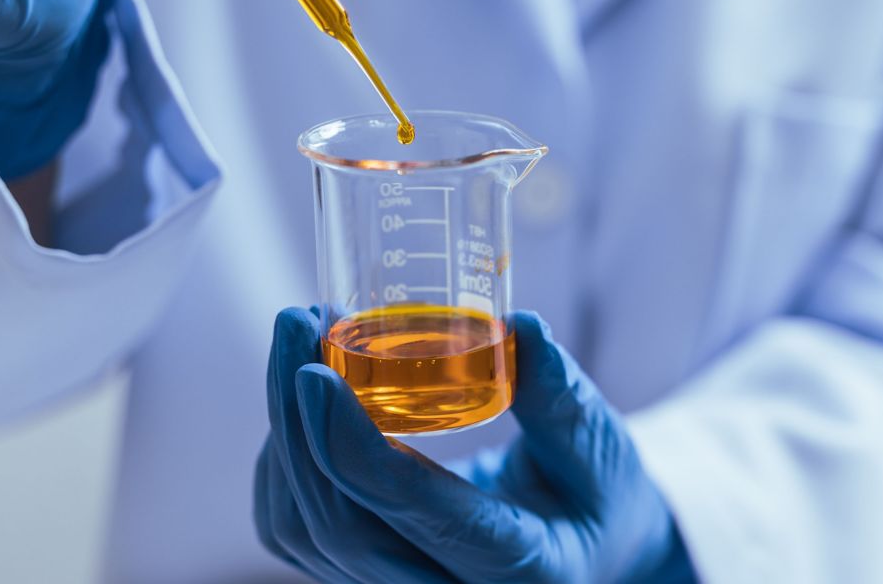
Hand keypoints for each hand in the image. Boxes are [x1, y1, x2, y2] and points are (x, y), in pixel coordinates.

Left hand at [255, 307, 695, 582]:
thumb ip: (562, 397)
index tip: (315, 371)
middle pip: (336, 523)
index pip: (416, 511)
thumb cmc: (597, 499)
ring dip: (282, 429)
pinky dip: (281, 459)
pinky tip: (299, 399)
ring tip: (296, 342)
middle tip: (296, 323)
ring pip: (301, 529)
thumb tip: (519, 326)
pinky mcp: (363, 575)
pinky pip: (293, 528)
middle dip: (296, 418)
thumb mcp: (601, 450)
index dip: (352, 444)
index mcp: (514, 569)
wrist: (586, 554)